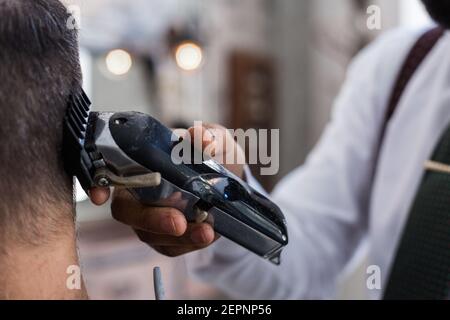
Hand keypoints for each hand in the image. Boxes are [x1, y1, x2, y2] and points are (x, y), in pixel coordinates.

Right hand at [92, 123, 245, 256]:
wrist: (233, 179)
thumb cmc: (215, 154)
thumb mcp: (217, 141)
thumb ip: (209, 138)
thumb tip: (201, 138)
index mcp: (142, 163)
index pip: (109, 173)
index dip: (97, 185)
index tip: (99, 196)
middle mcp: (139, 193)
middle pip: (127, 212)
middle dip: (150, 220)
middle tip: (178, 223)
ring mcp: (150, 218)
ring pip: (150, 234)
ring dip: (177, 237)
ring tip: (206, 232)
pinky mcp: (167, 238)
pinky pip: (171, 247)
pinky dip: (189, 244)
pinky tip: (207, 235)